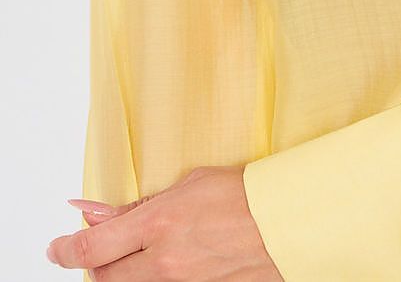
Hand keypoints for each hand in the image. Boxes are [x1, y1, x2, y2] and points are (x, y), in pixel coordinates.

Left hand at [45, 164, 282, 277]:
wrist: (287, 222)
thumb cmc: (243, 194)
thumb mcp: (187, 185)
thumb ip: (138, 206)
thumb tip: (93, 212)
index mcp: (160, 224)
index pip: (92, 247)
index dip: (65, 250)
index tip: (57, 248)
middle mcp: (165, 262)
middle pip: (103, 278)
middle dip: (94, 266)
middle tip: (102, 250)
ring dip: (122, 276)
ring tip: (138, 258)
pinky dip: (153, 281)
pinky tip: (164, 267)